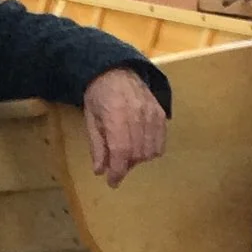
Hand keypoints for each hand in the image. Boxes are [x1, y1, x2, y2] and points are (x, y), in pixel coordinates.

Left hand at [81, 67, 167, 186]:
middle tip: (116, 164)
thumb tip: (101, 171)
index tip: (112, 182)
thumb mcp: (91, 119)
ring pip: (151, 151)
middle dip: (126, 165)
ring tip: (127, 153)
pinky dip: (151, 150)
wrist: (116, 70)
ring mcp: (152, 113)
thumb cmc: (99, 95)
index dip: (118, 171)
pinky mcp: (160, 113)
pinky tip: (139, 146)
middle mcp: (138, 114)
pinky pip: (160, 142)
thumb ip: (97, 145)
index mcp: (116, 115)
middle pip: (137, 153)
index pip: (122, 151)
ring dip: (138, 159)